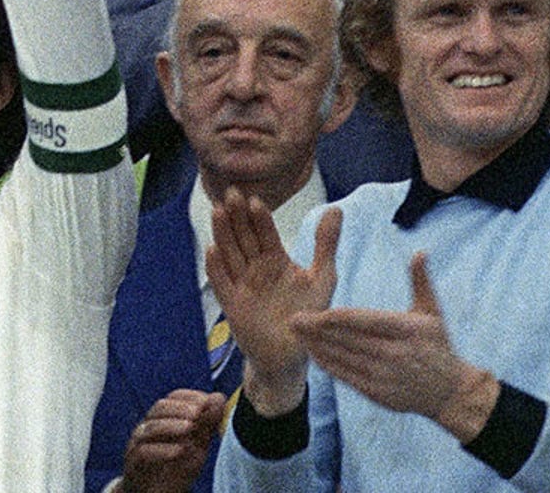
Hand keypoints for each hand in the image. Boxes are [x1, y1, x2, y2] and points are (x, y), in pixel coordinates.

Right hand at [120, 389, 227, 492]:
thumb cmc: (176, 470)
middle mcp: (148, 428)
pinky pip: (143, 452)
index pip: (173, 398)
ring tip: (190, 428)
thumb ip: (207, 424)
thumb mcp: (198, 446)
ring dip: (171, 425)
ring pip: (149, 427)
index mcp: (163, 420)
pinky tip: (179, 451)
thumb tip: (219, 397)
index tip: (207, 402)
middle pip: (159, 408)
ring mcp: (138, 445)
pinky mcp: (134, 465)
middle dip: (180, 408)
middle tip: (198, 414)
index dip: (190, 397)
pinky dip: (162, 450)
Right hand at [206, 191, 339, 416]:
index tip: (254, 199)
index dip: (259, 216)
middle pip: (244, 237)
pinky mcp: (232, 304)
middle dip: (237, 216)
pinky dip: (216, 268)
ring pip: (230, 254)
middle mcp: (255, 268)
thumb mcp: (322, 277)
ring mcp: (242, 284)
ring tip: (218, 211)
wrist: (293, 355)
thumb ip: (325, 244)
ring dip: (223, 233)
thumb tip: (336, 208)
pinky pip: (222, 283)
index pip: (265, 232)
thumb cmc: (309, 315)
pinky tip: (213, 250)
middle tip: (231, 194)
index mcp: (275, 259)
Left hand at [290, 252, 493, 436]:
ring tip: (296, 333)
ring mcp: (385, 376)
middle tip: (293, 318)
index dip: (339, 318)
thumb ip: (421, 280)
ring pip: (344, 358)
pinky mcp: (378, 393)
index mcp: (406, 330)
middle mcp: (395, 354)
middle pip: (350, 340)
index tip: (316, 311)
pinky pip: (347, 377)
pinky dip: (328, 364)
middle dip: (318, 330)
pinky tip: (312, 352)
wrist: (449, 392)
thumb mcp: (433, 312)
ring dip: (317, 346)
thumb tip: (420, 251)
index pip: (366, 322)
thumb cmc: (438, 345)